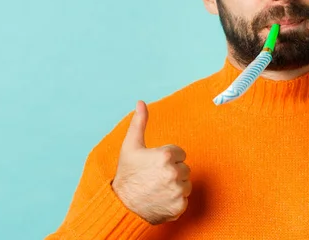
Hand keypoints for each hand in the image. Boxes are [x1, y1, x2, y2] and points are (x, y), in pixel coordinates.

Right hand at [112, 101, 191, 223]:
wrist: (122, 206)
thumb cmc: (127, 174)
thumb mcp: (130, 146)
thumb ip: (140, 122)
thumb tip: (141, 102)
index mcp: (166, 155)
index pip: (180, 153)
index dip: (167, 158)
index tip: (154, 165)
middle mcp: (174, 172)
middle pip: (184, 168)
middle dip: (172, 171)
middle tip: (155, 177)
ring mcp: (178, 190)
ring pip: (186, 184)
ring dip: (176, 186)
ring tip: (158, 188)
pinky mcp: (180, 206)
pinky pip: (185, 199)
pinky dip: (175, 201)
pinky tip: (161, 199)